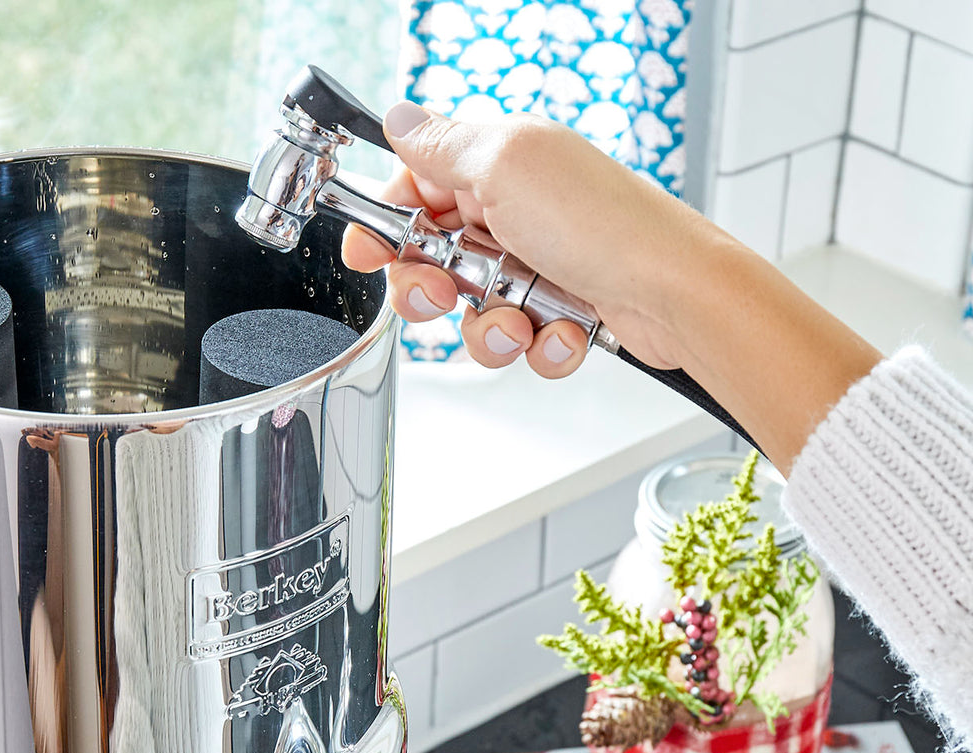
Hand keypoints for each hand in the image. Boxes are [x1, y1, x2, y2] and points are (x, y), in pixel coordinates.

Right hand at [341, 102, 711, 377]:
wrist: (674, 295)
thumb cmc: (601, 224)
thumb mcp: (506, 165)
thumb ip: (442, 146)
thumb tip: (399, 118)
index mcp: (497, 165)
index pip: (416, 189)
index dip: (385, 224)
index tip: (366, 252)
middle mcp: (515, 213)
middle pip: (433, 260)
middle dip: (430, 289)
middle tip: (442, 293)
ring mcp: (538, 265)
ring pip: (473, 312)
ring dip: (491, 329)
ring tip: (523, 320)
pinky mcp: (561, 311)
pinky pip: (520, 341)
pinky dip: (538, 345)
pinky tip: (564, 331)